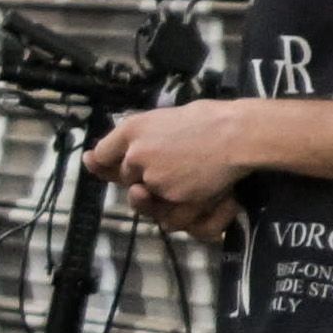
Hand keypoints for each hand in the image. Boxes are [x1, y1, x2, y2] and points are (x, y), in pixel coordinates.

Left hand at [88, 102, 271, 233]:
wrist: (235, 134)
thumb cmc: (208, 119)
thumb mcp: (164, 118)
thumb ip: (143, 134)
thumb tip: (128, 146)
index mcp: (131, 130)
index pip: (102, 154)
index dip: (102, 162)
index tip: (97, 164)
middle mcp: (134, 154)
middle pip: (123, 178)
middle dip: (137, 177)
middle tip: (165, 169)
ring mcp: (151, 178)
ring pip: (143, 197)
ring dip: (156, 195)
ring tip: (181, 182)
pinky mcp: (170, 196)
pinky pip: (166, 214)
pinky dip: (178, 211)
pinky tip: (194, 196)